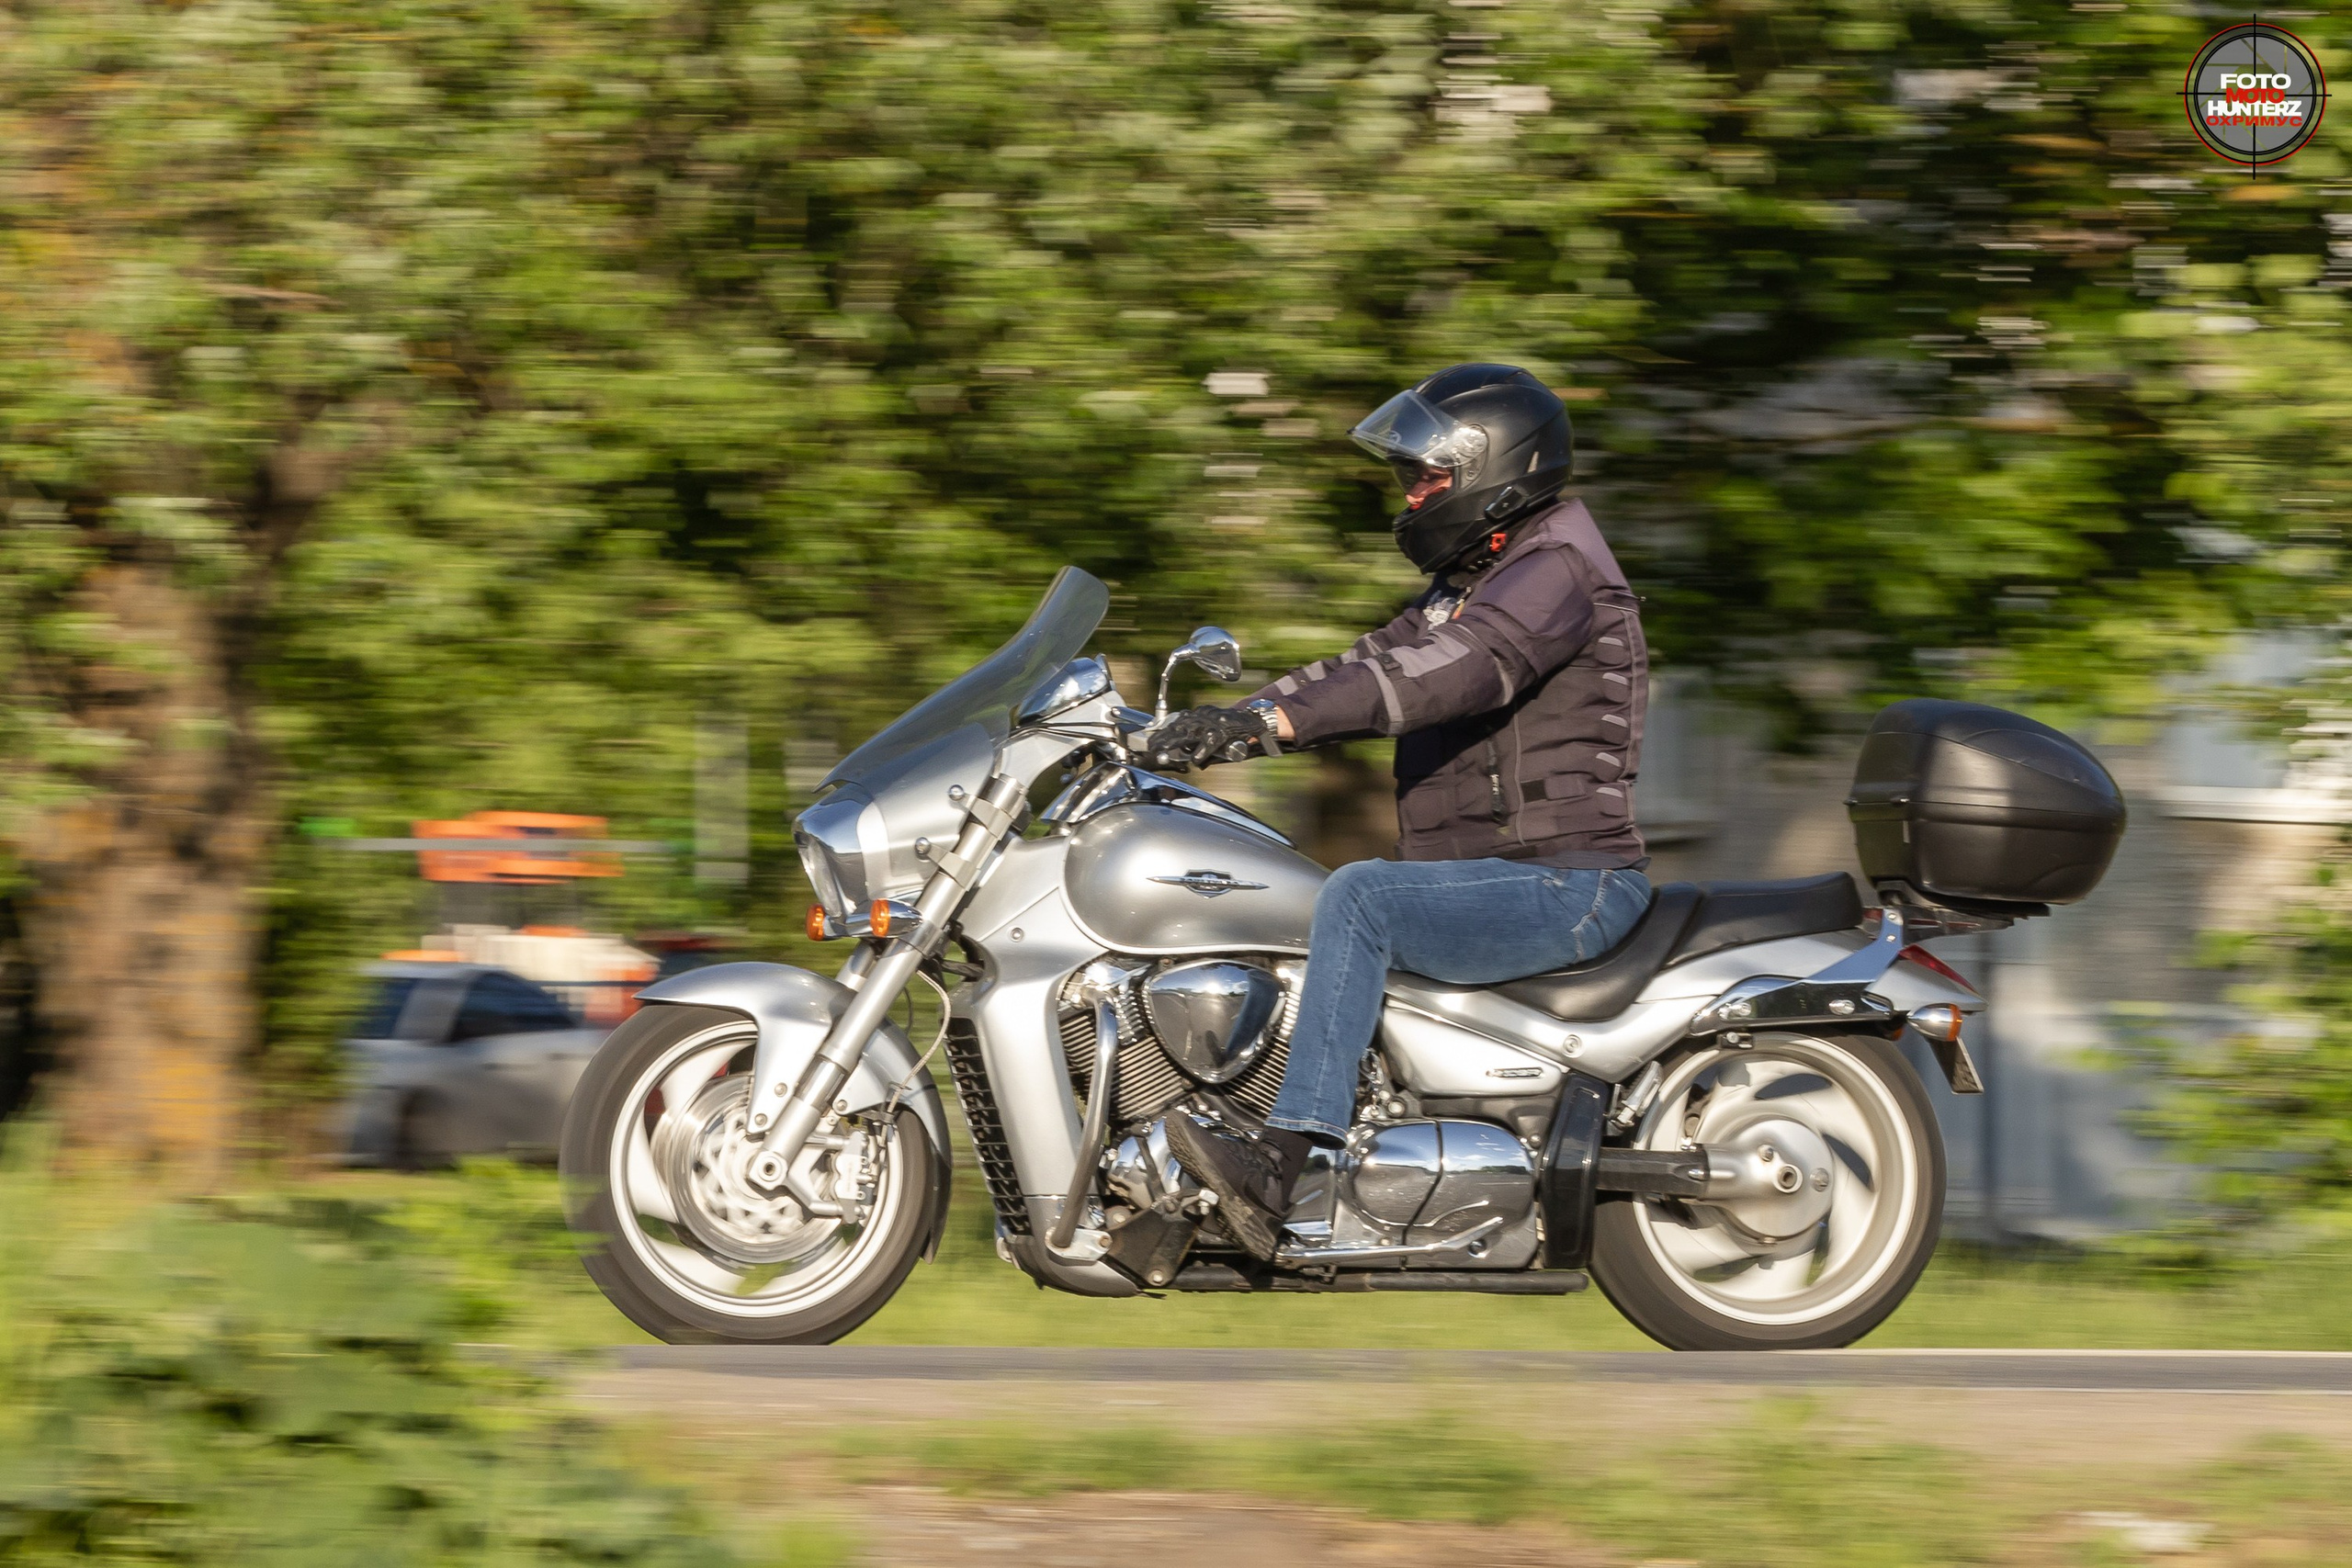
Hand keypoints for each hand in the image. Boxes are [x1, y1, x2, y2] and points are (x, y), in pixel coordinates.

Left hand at [1143, 705, 1268, 770]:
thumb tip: (1188, 757)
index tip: (1151, 740)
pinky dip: (1202, 752)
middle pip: (1179, 726)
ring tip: (1164, 752)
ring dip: (1175, 743)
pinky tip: (1195, 760)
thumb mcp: (1212, 731)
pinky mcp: (1224, 731)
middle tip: (1152, 747)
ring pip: (1189, 732)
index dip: (1163, 731)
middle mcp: (1204, 716)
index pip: (1177, 721)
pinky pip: (1209, 742)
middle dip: (1164, 738)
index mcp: (1200, 714)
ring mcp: (1213, 722)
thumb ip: (1199, 741)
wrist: (1254, 720)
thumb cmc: (1232, 729)